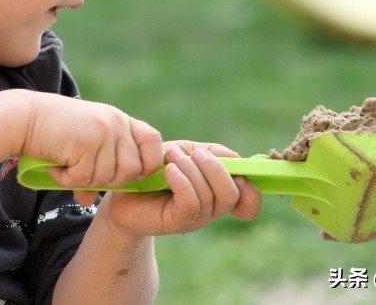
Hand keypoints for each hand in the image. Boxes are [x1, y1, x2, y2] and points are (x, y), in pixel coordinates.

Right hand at [21, 92, 162, 198]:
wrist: (25, 118)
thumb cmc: (53, 131)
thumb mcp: (83, 143)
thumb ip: (93, 167)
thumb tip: (88, 201)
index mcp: (120, 120)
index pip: (153, 142)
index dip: (148, 163)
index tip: (131, 174)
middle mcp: (115, 123)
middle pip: (131, 170)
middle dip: (109, 181)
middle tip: (83, 175)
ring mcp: (102, 132)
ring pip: (107, 177)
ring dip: (84, 181)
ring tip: (66, 168)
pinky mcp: (85, 143)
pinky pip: (84, 178)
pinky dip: (68, 180)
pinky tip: (56, 169)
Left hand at [98, 140, 261, 236]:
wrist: (124, 189)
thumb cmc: (157, 168)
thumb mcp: (188, 152)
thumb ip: (214, 153)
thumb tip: (237, 160)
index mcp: (218, 192)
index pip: (249, 200)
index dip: (251, 188)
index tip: (235, 172)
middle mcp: (212, 209)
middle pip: (232, 193)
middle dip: (215, 168)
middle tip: (192, 153)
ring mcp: (196, 218)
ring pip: (210, 195)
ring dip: (191, 169)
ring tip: (171, 157)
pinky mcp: (177, 222)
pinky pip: (191, 203)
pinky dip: (182, 181)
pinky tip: (168, 170)